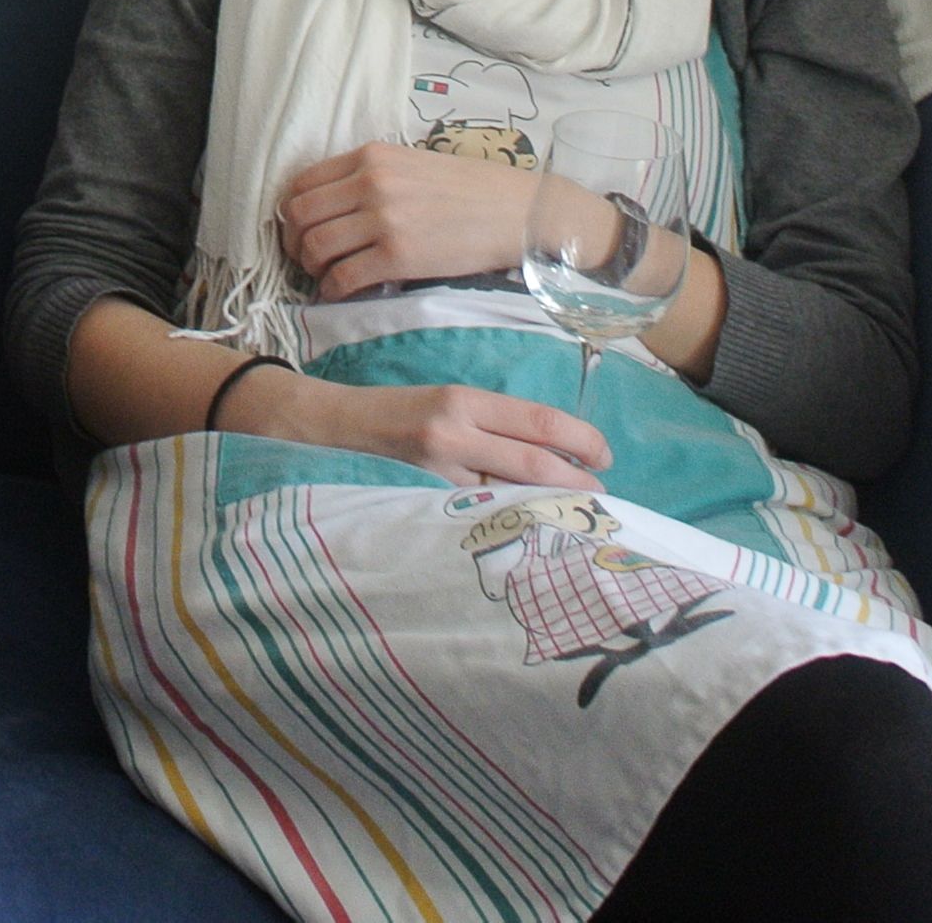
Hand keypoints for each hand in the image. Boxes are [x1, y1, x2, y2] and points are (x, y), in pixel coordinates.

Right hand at [247, 371, 607, 491]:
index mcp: (464, 400)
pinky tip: (524, 531)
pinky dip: (505, 521)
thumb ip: (491, 425)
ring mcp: (435, 469)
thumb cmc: (395, 413)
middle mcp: (453, 430)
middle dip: (576, 481)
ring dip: (546, 507)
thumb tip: (549, 451)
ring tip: (574, 518)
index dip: (582, 439)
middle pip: (534, 460)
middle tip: (603, 495)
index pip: (539, 421)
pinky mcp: (420, 496)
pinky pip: (474, 513)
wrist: (326, 428)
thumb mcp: (445, 404)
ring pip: (508, 492)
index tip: (605, 456)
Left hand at [280, 142, 536, 299]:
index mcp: (371, 156)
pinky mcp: (398, 257)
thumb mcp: (411, 163)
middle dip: (294, 242)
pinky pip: (344, 277)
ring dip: (312, 268)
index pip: (303, 183)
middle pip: (301, 216)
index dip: (291, 212)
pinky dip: (333, 290)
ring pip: (316, 247)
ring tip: (324, 275)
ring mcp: (384, 220)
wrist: (517, 211)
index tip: (299, 229)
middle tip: (304, 258)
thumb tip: (329, 205)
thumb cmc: (469, 189)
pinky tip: (340, 292)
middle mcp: (371, 183)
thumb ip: (369, 176)